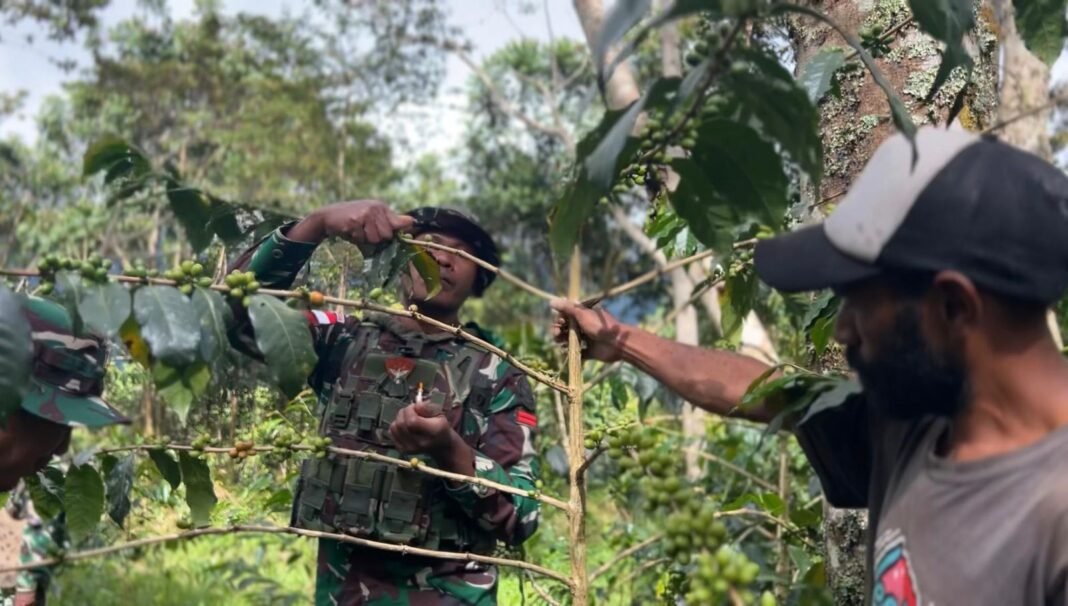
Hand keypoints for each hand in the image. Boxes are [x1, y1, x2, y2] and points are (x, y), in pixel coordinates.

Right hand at [293, 200, 414, 245]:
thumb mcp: (372, 220)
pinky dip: (355, 239)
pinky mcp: (354, 221)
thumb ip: (389, 224)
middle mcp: (376, 208)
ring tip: (357, 231)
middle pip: (387, 235)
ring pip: (376, 239)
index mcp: (382, 207)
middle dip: (377, 239)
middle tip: (365, 232)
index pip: (401, 223)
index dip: (399, 231)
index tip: (403, 237)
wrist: (328, 216)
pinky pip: (362, 239)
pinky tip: (349, 230)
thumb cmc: (353, 222)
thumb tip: (412, 222)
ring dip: (365, 240)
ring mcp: (365, 214)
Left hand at [389, 401, 458, 459]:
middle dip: (404, 412)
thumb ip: (427, 407)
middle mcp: (420, 443)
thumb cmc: (440, 426)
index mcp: (432, 432)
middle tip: (412, 410)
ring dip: (399, 418)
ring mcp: (410, 448)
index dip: (410, 410)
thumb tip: (415, 406)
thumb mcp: (439, 413)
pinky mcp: (403, 450)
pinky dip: (396, 425)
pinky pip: (391, 432)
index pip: (412, 422)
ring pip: (394, 427)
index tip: (415, 406)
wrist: (441, 446)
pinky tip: (406, 425)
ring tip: (409, 417)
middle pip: (401, 424)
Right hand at [550, 298, 626, 361]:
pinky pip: (577, 352)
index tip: (559, 323)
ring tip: (561, 344)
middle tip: (556, 335)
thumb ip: (566, 308)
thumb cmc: (599, 326)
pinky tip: (566, 352)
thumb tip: (551, 301)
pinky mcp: (590, 351)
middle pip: (566, 328)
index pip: (566, 316)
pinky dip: (571, 352)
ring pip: (570, 340)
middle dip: (559, 331)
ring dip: (563, 341)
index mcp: (584, 315)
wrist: (616, 343)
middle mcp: (585, 326)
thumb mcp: (582, 314)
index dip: (560, 320)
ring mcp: (587, 339)